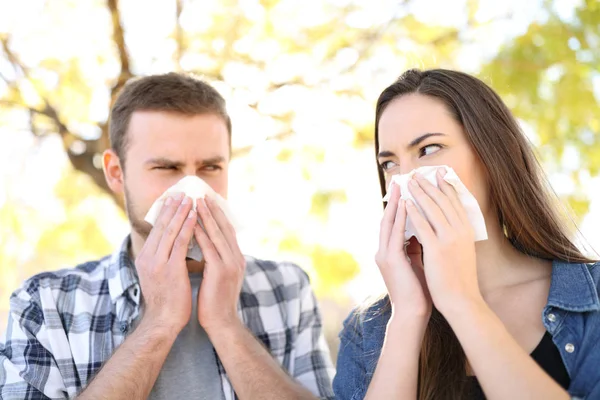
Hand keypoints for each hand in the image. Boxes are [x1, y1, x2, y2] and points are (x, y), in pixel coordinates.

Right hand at [135, 193, 195, 334]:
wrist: (163, 322)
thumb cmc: (166, 301)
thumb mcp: (160, 276)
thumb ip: (164, 260)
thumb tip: (172, 247)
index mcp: (145, 258)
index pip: (156, 230)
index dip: (166, 214)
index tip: (173, 199)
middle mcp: (148, 257)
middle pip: (161, 226)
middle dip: (172, 208)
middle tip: (181, 192)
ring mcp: (158, 262)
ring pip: (170, 230)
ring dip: (181, 212)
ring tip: (190, 198)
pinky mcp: (170, 268)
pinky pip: (180, 242)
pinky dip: (187, 227)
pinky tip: (195, 216)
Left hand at [194, 196, 245, 333]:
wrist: (222, 323)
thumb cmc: (215, 302)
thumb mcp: (219, 277)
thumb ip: (216, 261)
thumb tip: (206, 248)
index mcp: (237, 259)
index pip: (228, 231)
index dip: (219, 214)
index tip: (210, 200)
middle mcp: (237, 258)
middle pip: (225, 227)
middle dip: (214, 210)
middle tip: (204, 193)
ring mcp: (230, 264)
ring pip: (218, 234)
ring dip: (207, 216)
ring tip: (197, 202)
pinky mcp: (220, 271)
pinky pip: (209, 248)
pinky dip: (201, 234)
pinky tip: (191, 224)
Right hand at [376, 182, 431, 320]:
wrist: (413, 313)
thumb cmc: (419, 291)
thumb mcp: (418, 263)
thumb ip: (416, 248)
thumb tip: (422, 233)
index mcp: (390, 253)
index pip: (394, 224)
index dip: (399, 206)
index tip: (407, 189)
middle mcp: (384, 251)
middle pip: (388, 219)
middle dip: (394, 199)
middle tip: (400, 179)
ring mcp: (384, 255)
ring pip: (389, 223)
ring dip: (395, 203)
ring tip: (401, 185)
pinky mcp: (390, 260)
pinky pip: (395, 233)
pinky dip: (399, 218)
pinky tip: (405, 205)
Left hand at [407, 168, 481, 315]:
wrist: (463, 301)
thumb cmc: (460, 279)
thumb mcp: (461, 251)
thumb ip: (454, 237)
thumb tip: (448, 225)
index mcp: (467, 231)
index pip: (455, 202)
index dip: (446, 186)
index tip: (438, 173)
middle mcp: (460, 231)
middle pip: (443, 201)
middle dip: (430, 185)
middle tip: (419, 172)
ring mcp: (449, 240)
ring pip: (432, 209)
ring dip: (419, 193)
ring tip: (409, 181)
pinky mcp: (437, 250)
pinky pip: (423, 226)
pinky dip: (414, 213)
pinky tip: (405, 203)